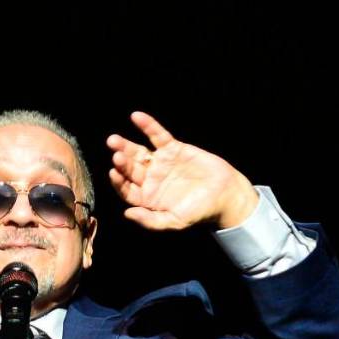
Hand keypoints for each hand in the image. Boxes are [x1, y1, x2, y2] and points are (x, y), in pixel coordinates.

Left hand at [106, 112, 258, 230]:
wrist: (224, 194)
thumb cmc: (199, 212)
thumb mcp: (175, 221)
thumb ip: (151, 220)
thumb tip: (127, 214)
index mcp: (147, 198)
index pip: (127, 190)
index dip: (119, 182)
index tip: (114, 173)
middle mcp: (150, 180)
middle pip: (131, 169)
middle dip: (122, 162)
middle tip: (115, 153)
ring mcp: (160, 163)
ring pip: (139, 152)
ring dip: (127, 145)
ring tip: (114, 140)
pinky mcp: (173, 148)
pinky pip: (158, 136)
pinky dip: (148, 126)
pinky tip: (137, 117)